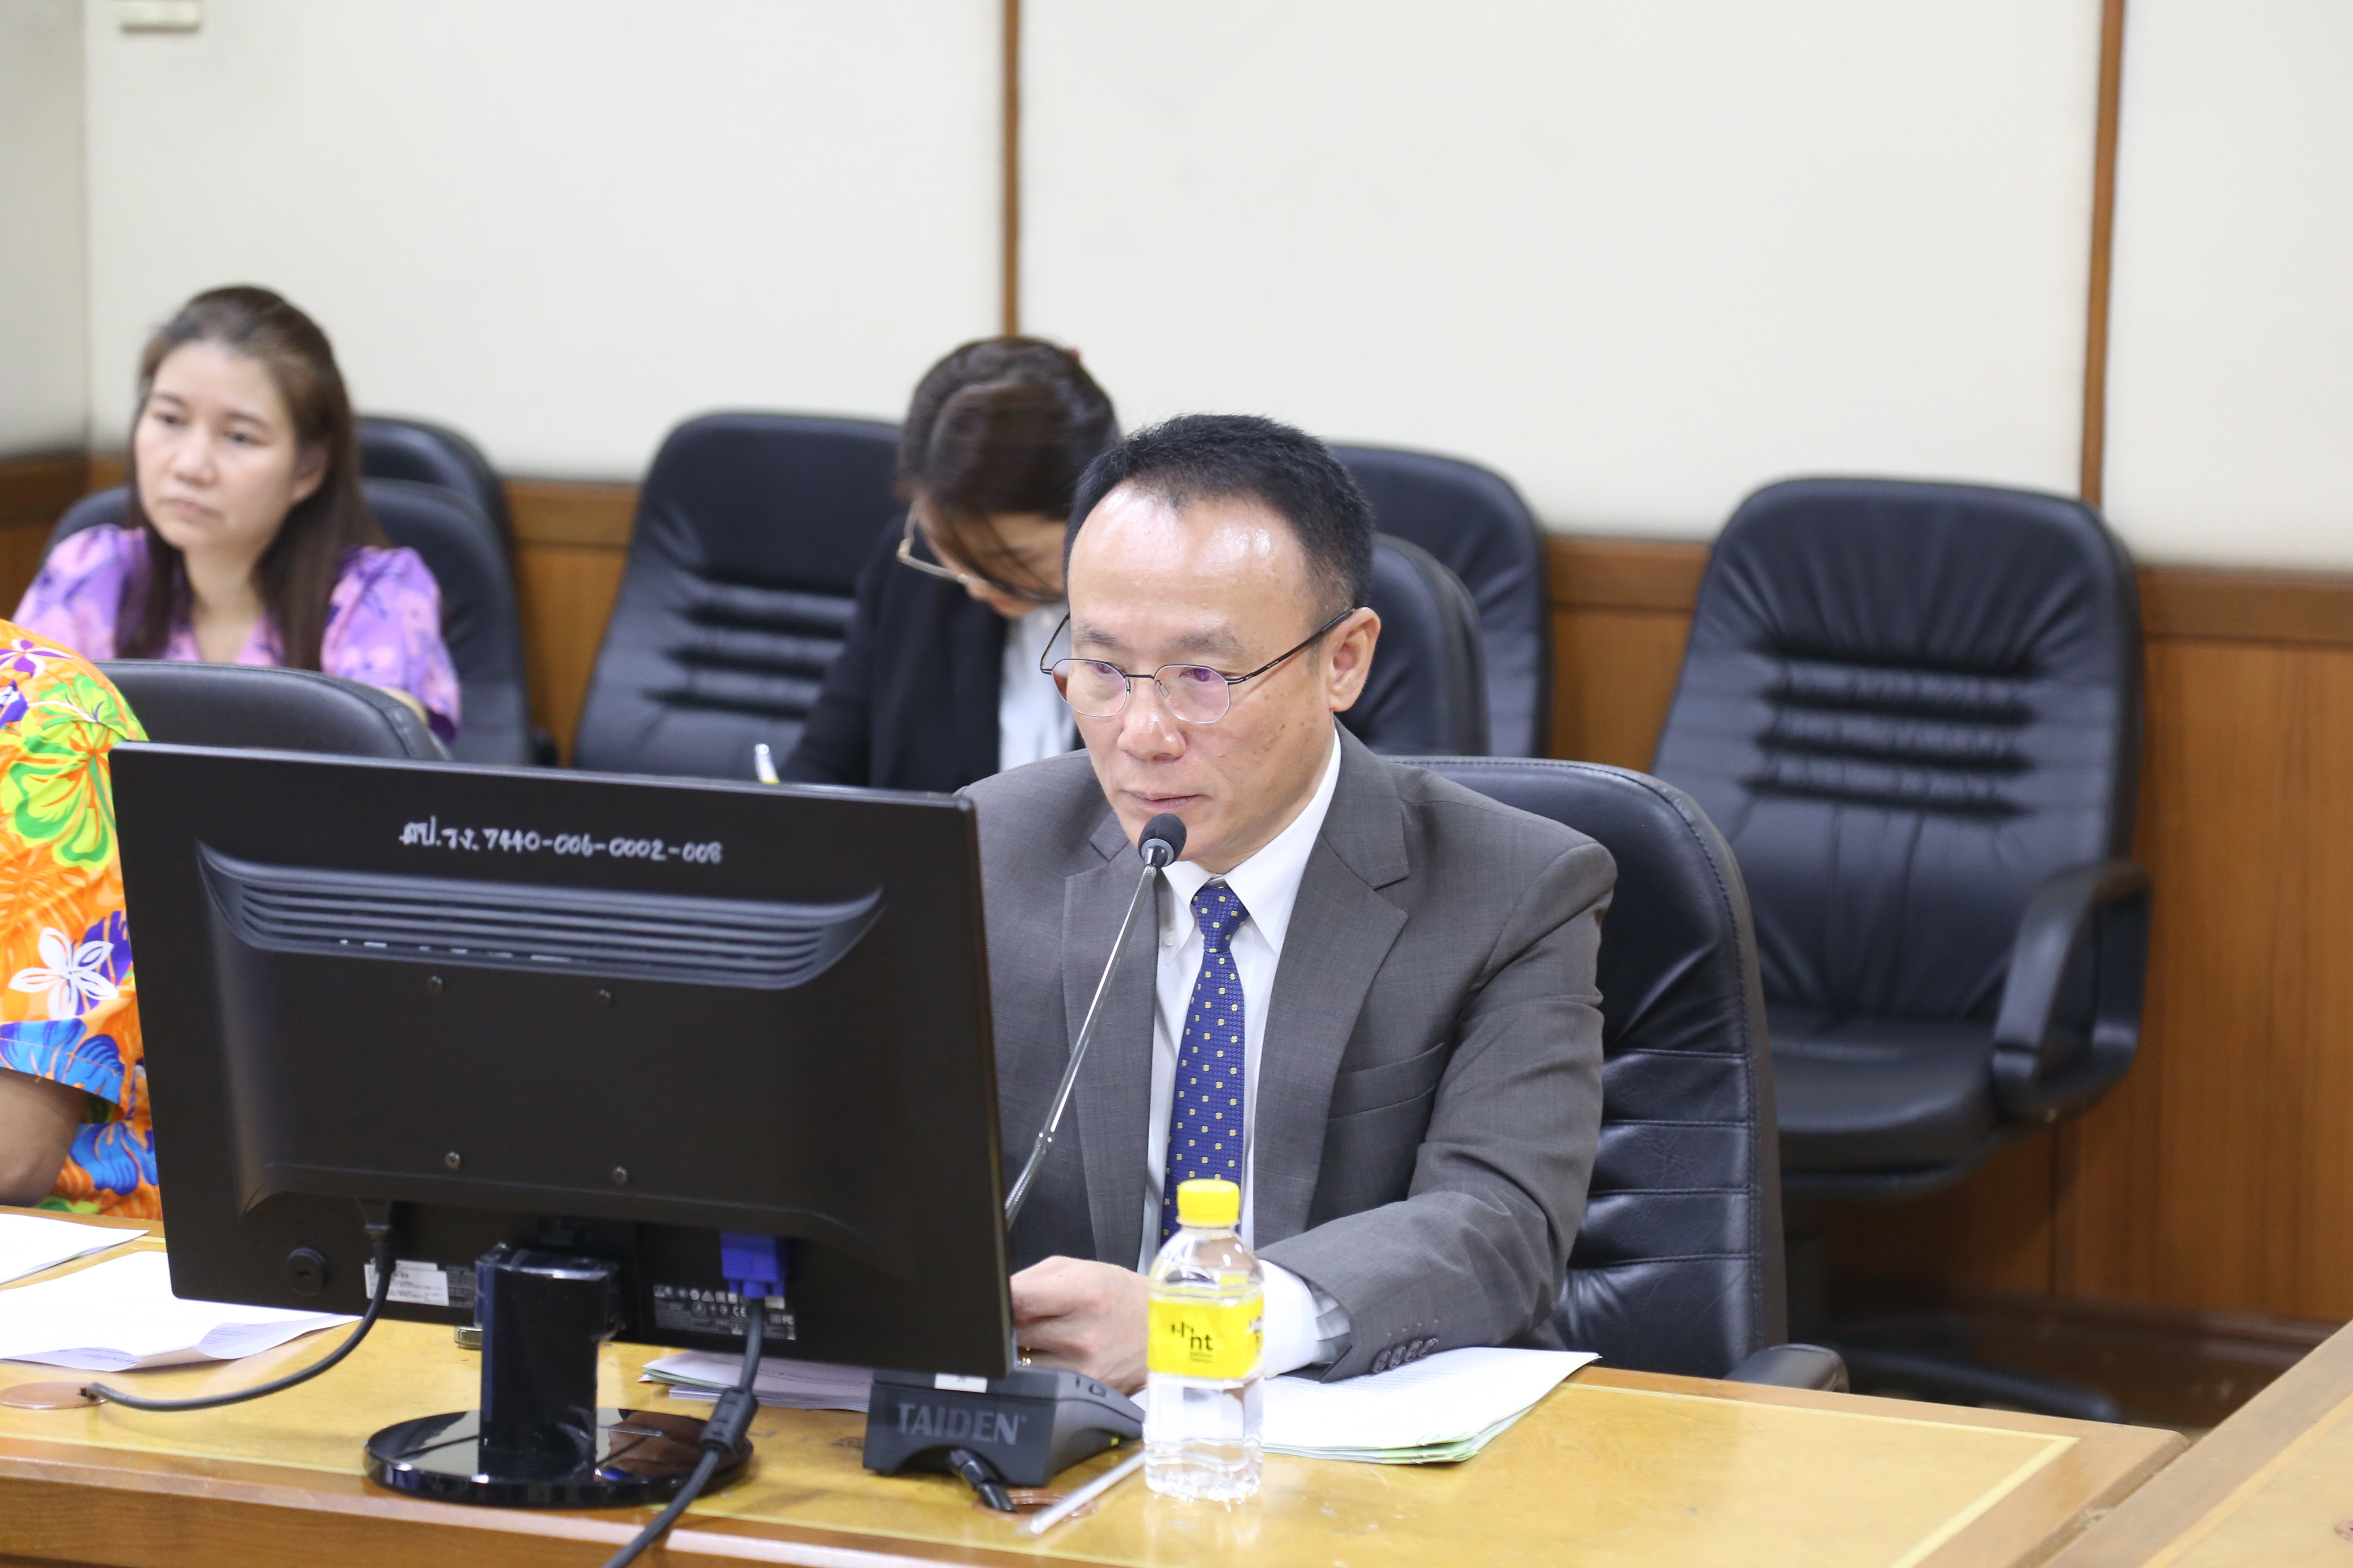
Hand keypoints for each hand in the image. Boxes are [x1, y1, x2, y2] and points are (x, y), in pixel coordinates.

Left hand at [1009, 1256, 1149, 1393]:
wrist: (1160, 1330)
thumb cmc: (1117, 1294)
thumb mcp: (1078, 1270)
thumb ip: (1031, 1280)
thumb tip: (995, 1298)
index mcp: (1083, 1294)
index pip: (1019, 1300)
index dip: (998, 1300)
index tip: (990, 1299)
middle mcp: (1081, 1336)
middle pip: (1012, 1333)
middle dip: (1009, 1322)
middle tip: (1025, 1313)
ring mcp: (1081, 1370)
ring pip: (1019, 1362)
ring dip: (1020, 1348)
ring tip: (1043, 1334)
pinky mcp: (1081, 1392)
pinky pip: (1038, 1380)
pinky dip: (1037, 1367)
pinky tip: (1054, 1354)